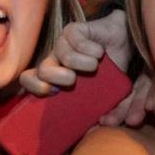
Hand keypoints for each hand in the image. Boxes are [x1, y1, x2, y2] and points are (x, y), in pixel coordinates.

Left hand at [19, 10, 154, 125]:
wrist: (125, 42)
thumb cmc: (112, 72)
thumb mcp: (109, 95)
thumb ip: (106, 110)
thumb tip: (104, 124)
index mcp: (55, 79)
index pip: (29, 81)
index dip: (35, 88)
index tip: (54, 93)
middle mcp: (55, 61)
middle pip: (40, 70)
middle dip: (56, 78)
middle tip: (73, 81)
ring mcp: (63, 44)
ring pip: (61, 55)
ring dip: (81, 63)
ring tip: (95, 66)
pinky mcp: (74, 30)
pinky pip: (75, 40)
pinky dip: (90, 49)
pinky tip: (100, 52)